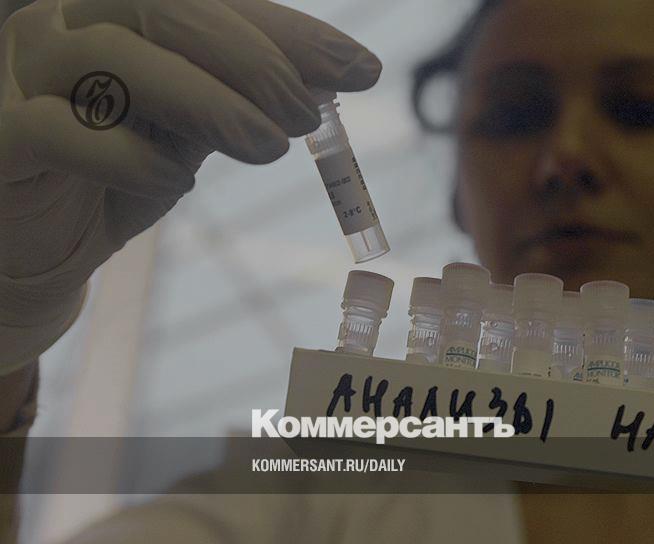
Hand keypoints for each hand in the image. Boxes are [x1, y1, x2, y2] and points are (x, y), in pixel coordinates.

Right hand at [0, 0, 381, 371]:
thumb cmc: (120, 177)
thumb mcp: (196, 130)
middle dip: (252, 60)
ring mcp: (20, 76)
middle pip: (160, 9)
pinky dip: (127, 156)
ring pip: (109, 58)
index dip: (289, 30)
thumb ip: (247, 97)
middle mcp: (64, 26)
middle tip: (307, 116)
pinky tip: (173, 182)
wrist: (37, 250)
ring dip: (206, 102)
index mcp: (118, 14)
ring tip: (268, 149)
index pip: (210, 1)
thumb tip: (335, 75)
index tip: (360, 69)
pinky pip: (56, 130)